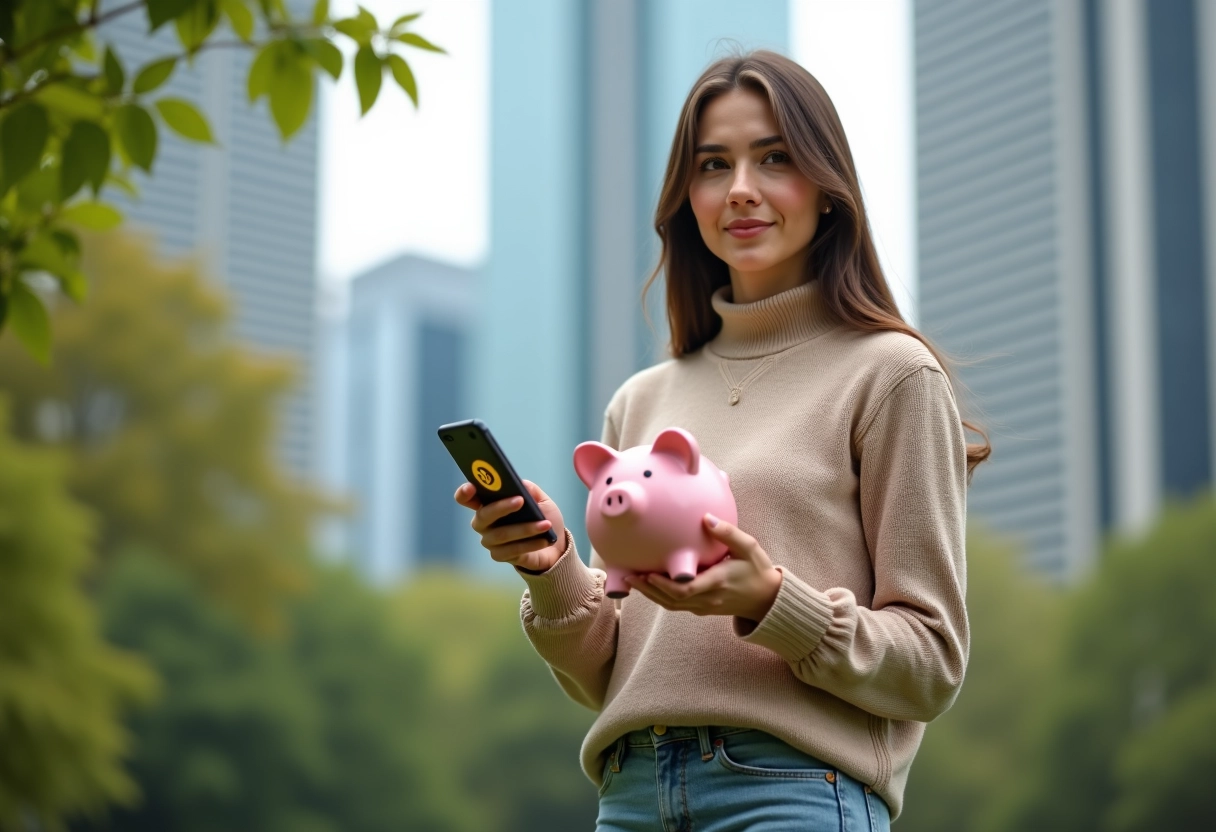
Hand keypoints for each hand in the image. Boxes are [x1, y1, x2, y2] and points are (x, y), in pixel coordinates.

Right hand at [454, 479, 567, 573]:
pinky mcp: (500, 556)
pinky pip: (513, 550)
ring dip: (525, 528)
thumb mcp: (541, 500)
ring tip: (545, 524)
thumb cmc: (543, 517)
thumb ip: (531, 490)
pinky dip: (530, 544)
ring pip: (502, 534)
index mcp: (488, 503)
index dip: (465, 492)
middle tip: (520, 500)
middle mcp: (483, 523)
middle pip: (483, 515)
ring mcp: (490, 541)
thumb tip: (521, 484)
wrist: (556, 545)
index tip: (471, 487)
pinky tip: (544, 540)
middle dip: (501, 507)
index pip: (467, 498)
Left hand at [625, 514, 782, 621]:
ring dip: (651, 594)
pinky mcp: (702, 609)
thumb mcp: (749, 547)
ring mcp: (705, 607)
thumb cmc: (758, 570)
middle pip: (672, 600)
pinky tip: (648, 584)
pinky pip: (677, 605)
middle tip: (630, 575)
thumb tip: (707, 518)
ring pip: (672, 605)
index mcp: (718, 582)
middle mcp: (709, 598)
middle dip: (649, 589)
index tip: (649, 573)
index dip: (665, 585)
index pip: (687, 590)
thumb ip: (728, 533)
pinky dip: (661, 596)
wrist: (766, 599)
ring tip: (632, 579)